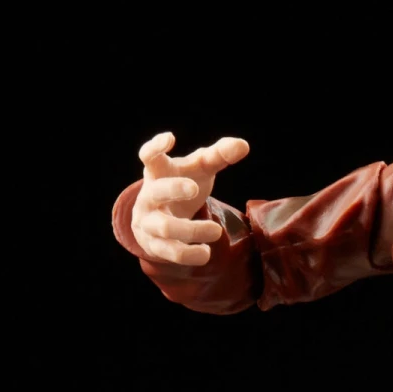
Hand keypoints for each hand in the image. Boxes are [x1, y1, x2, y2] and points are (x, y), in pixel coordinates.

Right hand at [130, 131, 249, 264]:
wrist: (160, 220)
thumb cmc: (182, 185)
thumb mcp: (200, 169)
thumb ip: (219, 156)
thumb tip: (244, 145)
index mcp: (157, 172)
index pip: (149, 155)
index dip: (155, 146)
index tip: (170, 137)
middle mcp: (148, 196)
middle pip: (157, 192)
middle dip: (174, 190)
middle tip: (194, 189)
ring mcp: (149, 222)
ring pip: (166, 228)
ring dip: (193, 230)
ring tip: (217, 231)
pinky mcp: (155, 245)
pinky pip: (172, 252)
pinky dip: (192, 254)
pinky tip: (206, 252)